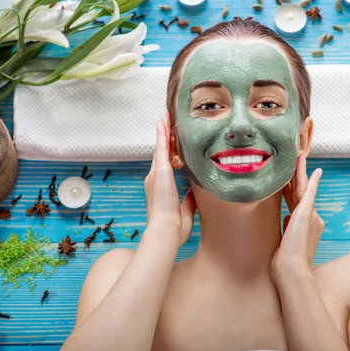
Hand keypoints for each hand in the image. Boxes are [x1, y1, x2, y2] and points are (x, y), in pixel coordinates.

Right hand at [144, 112, 196, 247]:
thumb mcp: (185, 210)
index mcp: (160, 189)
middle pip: (161, 153)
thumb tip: (194, 191)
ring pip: (160, 147)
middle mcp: (155, 179)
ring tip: (165, 118)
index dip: (168, 153)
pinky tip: (164, 123)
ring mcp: (156, 174)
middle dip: (164, 138)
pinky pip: (161, 147)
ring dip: (163, 132)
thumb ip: (189, 199)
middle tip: (166, 123)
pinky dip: (162, 134)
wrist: (166, 232)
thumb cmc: (174, 228)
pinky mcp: (160, 171)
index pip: (165, 166)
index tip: (171, 144)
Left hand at [272, 156, 323, 281]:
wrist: (291, 269)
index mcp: (305, 225)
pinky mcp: (306, 214)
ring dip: (302, 173)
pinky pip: (311, 193)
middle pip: (301, 193)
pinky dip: (314, 182)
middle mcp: (312, 219)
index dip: (291, 190)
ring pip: (304, 188)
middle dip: (297, 177)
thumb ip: (289, 227)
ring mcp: (310, 216)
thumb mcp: (286, 240)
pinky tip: (317, 171)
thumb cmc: (286, 261)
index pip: (296, 203)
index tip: (288, 180)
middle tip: (296, 161)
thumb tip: (287, 218)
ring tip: (300, 158)